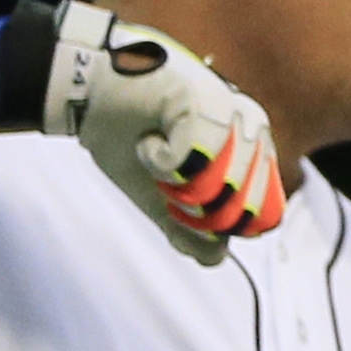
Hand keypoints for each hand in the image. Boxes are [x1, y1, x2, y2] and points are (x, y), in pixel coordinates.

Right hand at [37, 0, 287, 265]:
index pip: (265, 217)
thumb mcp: (160, 195)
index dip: (220, 227)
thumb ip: (190, 231)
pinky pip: (192, 163)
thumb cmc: (126, 136)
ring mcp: (232, 112)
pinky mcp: (206, 99)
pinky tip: (146, 139)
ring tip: (155, 156)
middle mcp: (253, 130)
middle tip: (165, 179)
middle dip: (195, 210)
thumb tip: (216, 257)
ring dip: (177, 186)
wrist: (85, 93)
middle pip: (243, 211)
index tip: (182, 204)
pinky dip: (158, 161)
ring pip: (223, 188)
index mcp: (254, 152)